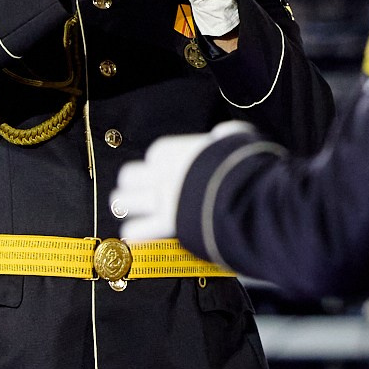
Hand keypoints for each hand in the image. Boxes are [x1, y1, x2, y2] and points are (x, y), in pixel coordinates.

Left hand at [110, 120, 254, 242]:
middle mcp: (159, 174)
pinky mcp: (164, 225)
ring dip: (129, 209)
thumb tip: (223, 132)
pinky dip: (138, 233)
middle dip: (132, 187)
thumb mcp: (237, 141)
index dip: (159, 168)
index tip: (168, 177)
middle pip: (127, 177)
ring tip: (139, 216)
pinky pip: (135, 230)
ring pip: (122, 202)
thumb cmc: (243, 166)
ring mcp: (159, 199)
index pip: (153, 157)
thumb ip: (227, 135)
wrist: (245, 194)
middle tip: (144, 196)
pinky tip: (143, 235)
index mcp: (170, 152)